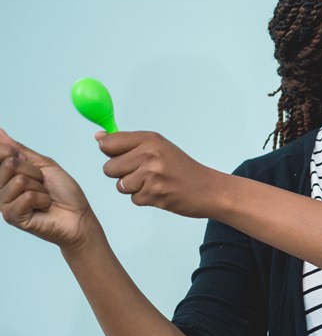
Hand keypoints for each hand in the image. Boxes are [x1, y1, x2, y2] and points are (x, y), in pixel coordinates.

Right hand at [0, 129, 96, 247]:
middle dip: (35, 172)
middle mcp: (1, 188)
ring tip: (45, 197)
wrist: (79, 217)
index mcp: (6, 175)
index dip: (14, 152)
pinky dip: (42, 200)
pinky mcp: (12, 216)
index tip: (34, 166)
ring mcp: (4, 203)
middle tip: (43, 184)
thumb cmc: (64, 192)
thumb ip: (19, 150)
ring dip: (40, 188)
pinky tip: (44, 207)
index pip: (0, 153)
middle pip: (9, 164)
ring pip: (19, 181)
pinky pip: (26, 197)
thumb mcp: (44, 165)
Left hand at [97, 130, 222, 217]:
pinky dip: (144, 198)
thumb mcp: (158, 147)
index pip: (108, 143)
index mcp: (149, 139)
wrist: (209, 189)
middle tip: (142, 173)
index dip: (110, 152)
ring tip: (152, 183)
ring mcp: (152, 175)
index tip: (122, 157)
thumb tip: (99, 137)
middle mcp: (149, 154)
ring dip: (132, 188)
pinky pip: (134, 199)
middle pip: (109, 168)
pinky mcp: (155, 194)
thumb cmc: (182, 169)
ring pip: (120, 185)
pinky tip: (160, 193)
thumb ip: (128, 143)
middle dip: (121, 174)